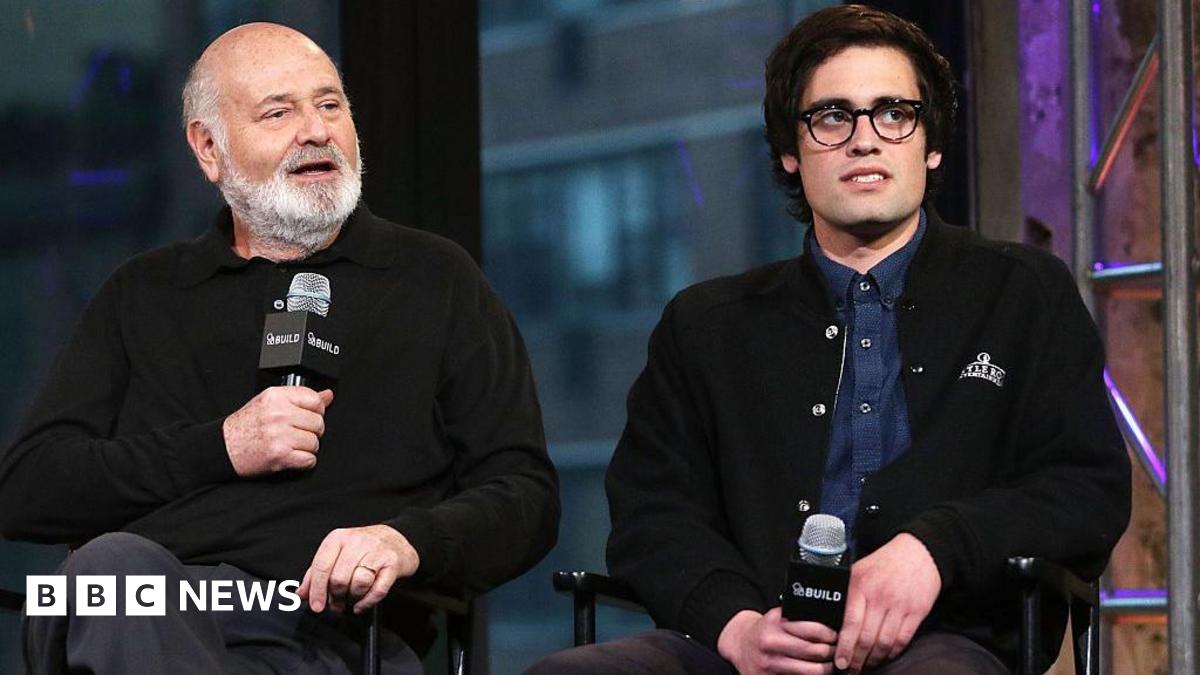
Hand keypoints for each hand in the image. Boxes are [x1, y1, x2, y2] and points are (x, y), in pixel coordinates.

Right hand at [222, 386, 333, 475]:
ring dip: (307, 448)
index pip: (315, 400)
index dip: (316, 411)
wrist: (224, 447)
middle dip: (312, 431)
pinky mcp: (280, 455)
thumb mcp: (270, 403)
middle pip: (318, 423)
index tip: (308, 416)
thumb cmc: (246, 425)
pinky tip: (292, 456)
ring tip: (291, 445)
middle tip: (297, 434)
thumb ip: (300, 398)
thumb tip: (328, 395)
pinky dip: (304, 461)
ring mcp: (279, 435)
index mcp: (276, 397)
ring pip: (315, 442)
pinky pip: (309, 460)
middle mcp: (278, 414)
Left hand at [298, 524, 419, 613]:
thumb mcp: (336, 554)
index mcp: (338, 538)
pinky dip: (367, 602)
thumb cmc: (363, 549)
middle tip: (336, 604)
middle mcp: (357, 542)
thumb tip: (302, 594)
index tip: (316, 606)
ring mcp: (376, 551)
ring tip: (351, 599)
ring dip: (352, 599)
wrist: (396, 539)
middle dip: (335, 597)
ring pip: (358, 584)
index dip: (316, 590)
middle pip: (339, 578)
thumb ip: (316, 573)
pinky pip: (378, 590)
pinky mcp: (392, 563)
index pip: (321, 567)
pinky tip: (361, 605)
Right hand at [717, 607, 836, 673]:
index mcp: (775, 624)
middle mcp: (771, 643)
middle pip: (815, 652)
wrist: (740, 645)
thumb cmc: (765, 631)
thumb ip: (798, 618)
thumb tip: (831, 624)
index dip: (830, 634)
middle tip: (838, 652)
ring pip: (811, 671)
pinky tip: (816, 672)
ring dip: (826, 669)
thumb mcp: (778, 617)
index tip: (837, 637)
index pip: (812, 630)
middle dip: (832, 653)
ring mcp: (769, 665)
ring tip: (831, 665)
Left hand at [834, 533, 940, 672]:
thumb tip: (830, 620)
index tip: (839, 662)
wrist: (917, 552)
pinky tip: (884, 656)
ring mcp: (899, 605)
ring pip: (884, 642)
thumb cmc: (883, 564)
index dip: (844, 647)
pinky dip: (892, 652)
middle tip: (850, 671)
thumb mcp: (858, 571)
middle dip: (857, 659)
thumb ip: (847, 594)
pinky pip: (902, 639)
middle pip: (867, 638)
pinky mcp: (916, 612)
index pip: (850, 623)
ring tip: (867, 666)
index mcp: (860, 585)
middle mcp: (880, 596)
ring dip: (874, 660)